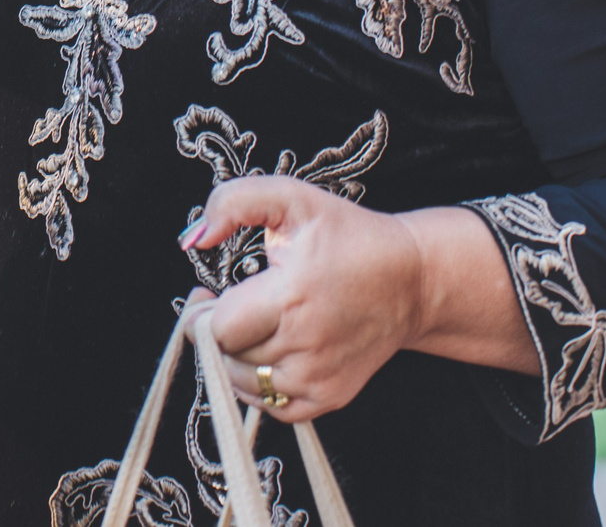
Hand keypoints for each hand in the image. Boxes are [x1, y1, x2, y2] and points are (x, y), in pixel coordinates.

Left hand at [184, 176, 431, 422]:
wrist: (412, 280)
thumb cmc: (348, 235)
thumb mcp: (290, 197)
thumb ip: (231, 202)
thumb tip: (193, 240)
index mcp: (292, 294)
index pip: (220, 327)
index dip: (204, 310)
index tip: (208, 291)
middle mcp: (307, 343)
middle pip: (227, 356)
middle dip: (218, 330)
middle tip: (231, 305)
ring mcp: (320, 377)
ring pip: (244, 383)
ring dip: (235, 357)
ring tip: (251, 325)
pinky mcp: (332, 397)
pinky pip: (272, 407)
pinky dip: (260, 385)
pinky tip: (268, 352)